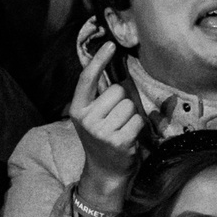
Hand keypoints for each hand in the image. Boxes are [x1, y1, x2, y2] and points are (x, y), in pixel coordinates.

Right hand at [68, 44, 144, 211]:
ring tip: (122, 130)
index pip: (87, 80)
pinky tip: (128, 139)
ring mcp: (102, 131)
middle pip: (117, 91)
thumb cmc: (102, 139)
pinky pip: (138, 120)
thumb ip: (99, 97)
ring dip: (131, 116)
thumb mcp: (93, 118)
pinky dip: (138, 128)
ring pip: (130, 105)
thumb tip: (114, 70)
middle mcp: (87, 119)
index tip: (109, 45)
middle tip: (115, 121)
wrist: (104, 172)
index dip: (98, 60)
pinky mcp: (119, 140)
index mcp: (78, 109)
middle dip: (122, 102)